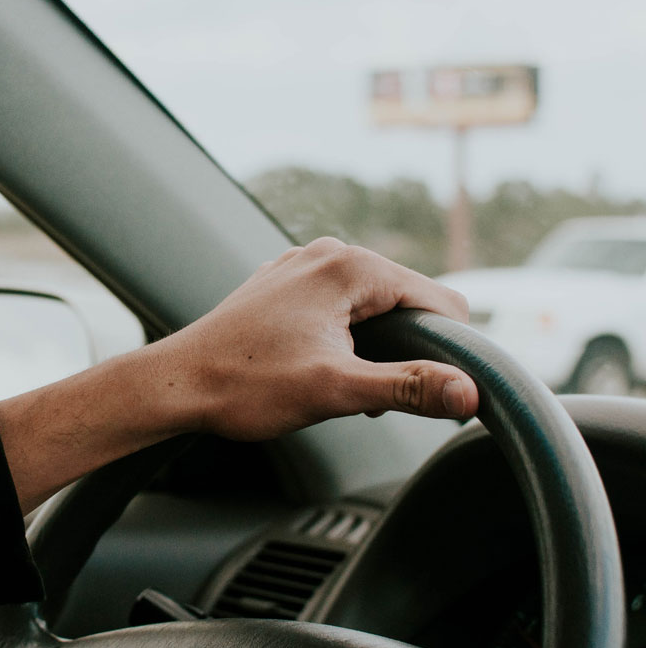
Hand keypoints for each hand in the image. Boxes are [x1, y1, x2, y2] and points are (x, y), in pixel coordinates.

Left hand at [154, 237, 478, 439]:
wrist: (178, 383)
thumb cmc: (246, 384)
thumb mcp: (334, 390)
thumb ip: (407, 387)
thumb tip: (469, 392)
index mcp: (350, 267)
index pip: (439, 299)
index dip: (449, 348)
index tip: (434, 389)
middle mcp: (328, 253)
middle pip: (405, 300)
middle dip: (404, 349)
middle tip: (369, 393)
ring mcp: (303, 266)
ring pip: (372, 304)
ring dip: (373, 346)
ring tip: (337, 381)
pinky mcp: (286, 284)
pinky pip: (338, 304)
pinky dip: (345, 336)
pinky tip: (317, 365)